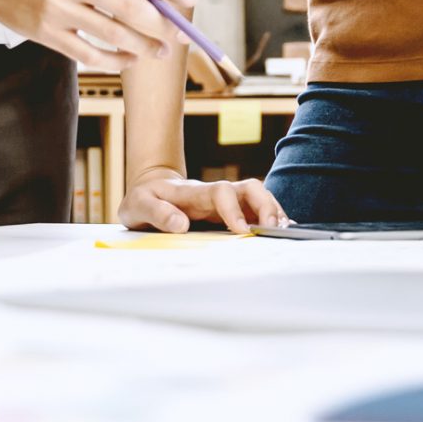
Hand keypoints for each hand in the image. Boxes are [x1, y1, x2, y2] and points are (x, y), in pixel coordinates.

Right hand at [0, 0, 197, 70]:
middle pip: (130, 8)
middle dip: (162, 25)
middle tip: (180, 35)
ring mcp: (57, 7)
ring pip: (113, 35)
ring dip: (143, 47)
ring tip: (160, 52)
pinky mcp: (45, 32)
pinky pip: (88, 53)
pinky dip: (113, 59)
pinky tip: (128, 59)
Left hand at [117, 173, 286, 233]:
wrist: (149, 190)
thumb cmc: (144, 199)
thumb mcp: (138, 206)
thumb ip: (157, 213)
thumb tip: (180, 224)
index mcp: (194, 193)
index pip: (221, 192)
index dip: (234, 209)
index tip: (242, 230)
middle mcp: (215, 194)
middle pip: (250, 188)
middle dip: (266, 205)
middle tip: (273, 230)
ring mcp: (225, 202)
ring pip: (258, 198)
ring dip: (273, 212)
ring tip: (283, 233)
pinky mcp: (229, 212)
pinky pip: (255, 211)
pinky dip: (270, 219)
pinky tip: (280, 232)